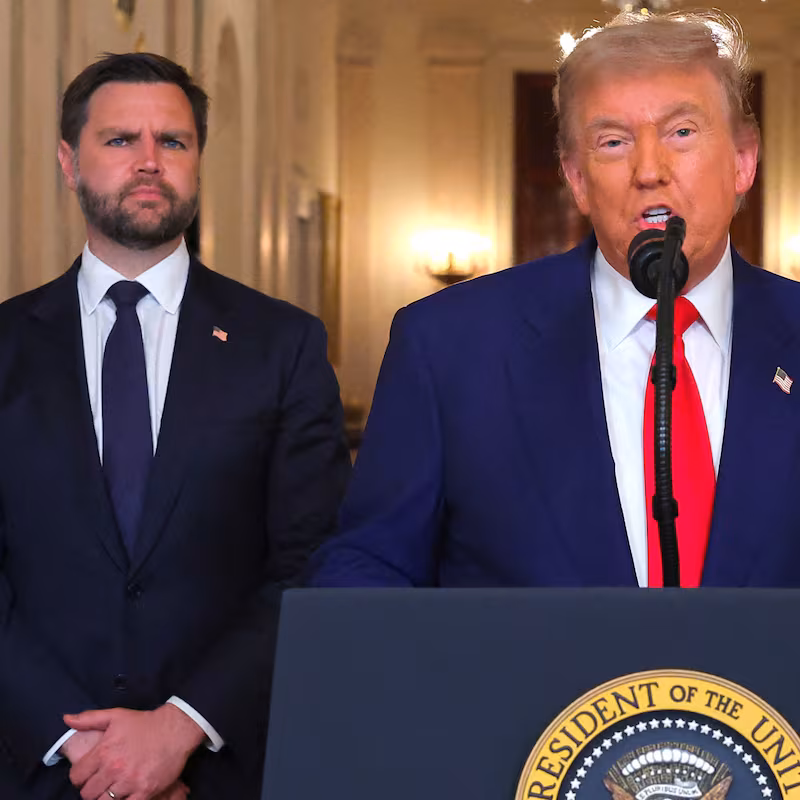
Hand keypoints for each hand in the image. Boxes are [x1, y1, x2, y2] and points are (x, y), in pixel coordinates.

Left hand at [64, 705, 204, 799]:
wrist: (175, 729)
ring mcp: (130, 781)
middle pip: (87, 794)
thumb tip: (67, 719)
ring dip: (105, 797)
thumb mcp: (116, 716)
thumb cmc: (145, 723)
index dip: (80, 777)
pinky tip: (126, 793)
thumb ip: (89, 719)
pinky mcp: (145, 791)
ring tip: (113, 789)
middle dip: (92, 789)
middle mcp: (114, 768)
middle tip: (101, 782)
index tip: (88, 774)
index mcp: (104, 751)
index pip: (76, 777)